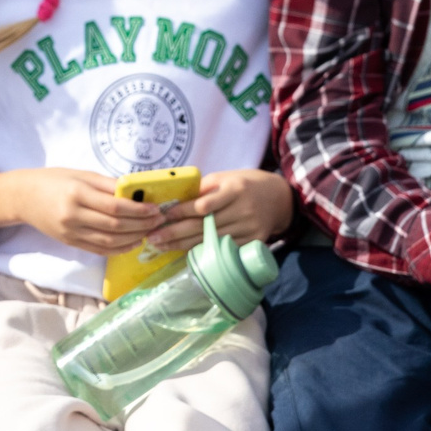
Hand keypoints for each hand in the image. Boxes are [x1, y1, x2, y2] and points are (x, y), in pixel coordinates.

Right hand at [0, 168, 162, 254]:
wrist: (23, 197)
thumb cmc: (54, 180)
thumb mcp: (81, 174)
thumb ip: (108, 184)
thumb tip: (137, 193)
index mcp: (77, 194)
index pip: (114, 207)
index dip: (138, 210)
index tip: (155, 209)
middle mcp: (73, 216)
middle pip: (115, 225)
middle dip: (141, 225)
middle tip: (159, 221)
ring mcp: (71, 232)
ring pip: (110, 240)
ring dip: (134, 238)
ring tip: (149, 231)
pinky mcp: (70, 242)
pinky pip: (99, 249)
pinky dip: (119, 249)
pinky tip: (133, 243)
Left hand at [150, 169, 292, 252]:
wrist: (278, 198)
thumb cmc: (244, 185)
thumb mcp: (225, 179)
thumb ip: (202, 190)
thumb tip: (173, 201)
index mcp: (235, 190)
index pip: (203, 205)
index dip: (180, 211)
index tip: (161, 216)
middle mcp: (243, 210)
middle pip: (203, 226)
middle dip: (174, 233)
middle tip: (152, 237)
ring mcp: (249, 229)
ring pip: (210, 240)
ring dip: (182, 245)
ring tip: (161, 246)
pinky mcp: (252, 243)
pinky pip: (222, 249)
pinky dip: (201, 251)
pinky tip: (183, 252)